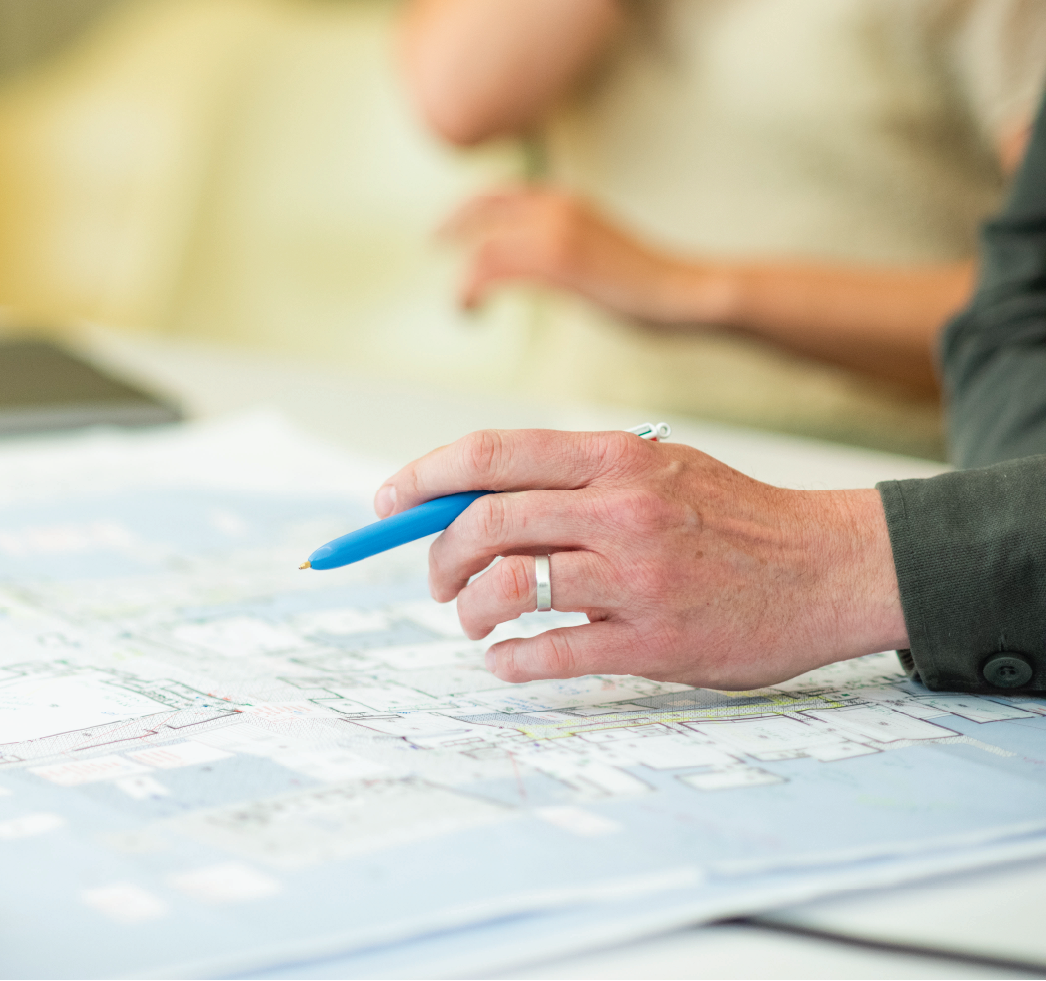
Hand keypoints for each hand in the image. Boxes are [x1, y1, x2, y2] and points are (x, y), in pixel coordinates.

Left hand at [375, 429, 908, 688]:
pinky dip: (509, 661)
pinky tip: (505, 661)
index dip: (423, 478)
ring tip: (474, 621)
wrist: (831, 568)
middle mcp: (621, 510)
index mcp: (616, 459)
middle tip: (437, 582)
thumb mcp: (658, 468)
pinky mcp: (654, 641)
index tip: (386, 504)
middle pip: (484, 524)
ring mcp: (637, 577)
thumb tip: (468, 498)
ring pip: (508, 590)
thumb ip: (575, 477)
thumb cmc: (731, 518)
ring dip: (469, 612)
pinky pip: (551, 653)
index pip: (491, 455)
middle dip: (437, 558)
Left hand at [443, 188, 725, 323]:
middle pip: (484, 207)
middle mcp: (558, 207)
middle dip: (453, 226)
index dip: (469, 209)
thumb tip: (536, 264)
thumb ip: (563, 248)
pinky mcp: (556, 263)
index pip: (503, 193)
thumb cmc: (647, 285)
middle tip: (434, 247)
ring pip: (483, 247)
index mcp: (568, 202)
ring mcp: (557, 232)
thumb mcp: (597, 251)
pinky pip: (491, 269)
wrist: (686, 292)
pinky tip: (471, 312)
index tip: (448, 231)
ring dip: (463, 280)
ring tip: (462, 307)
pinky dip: (469, 291)